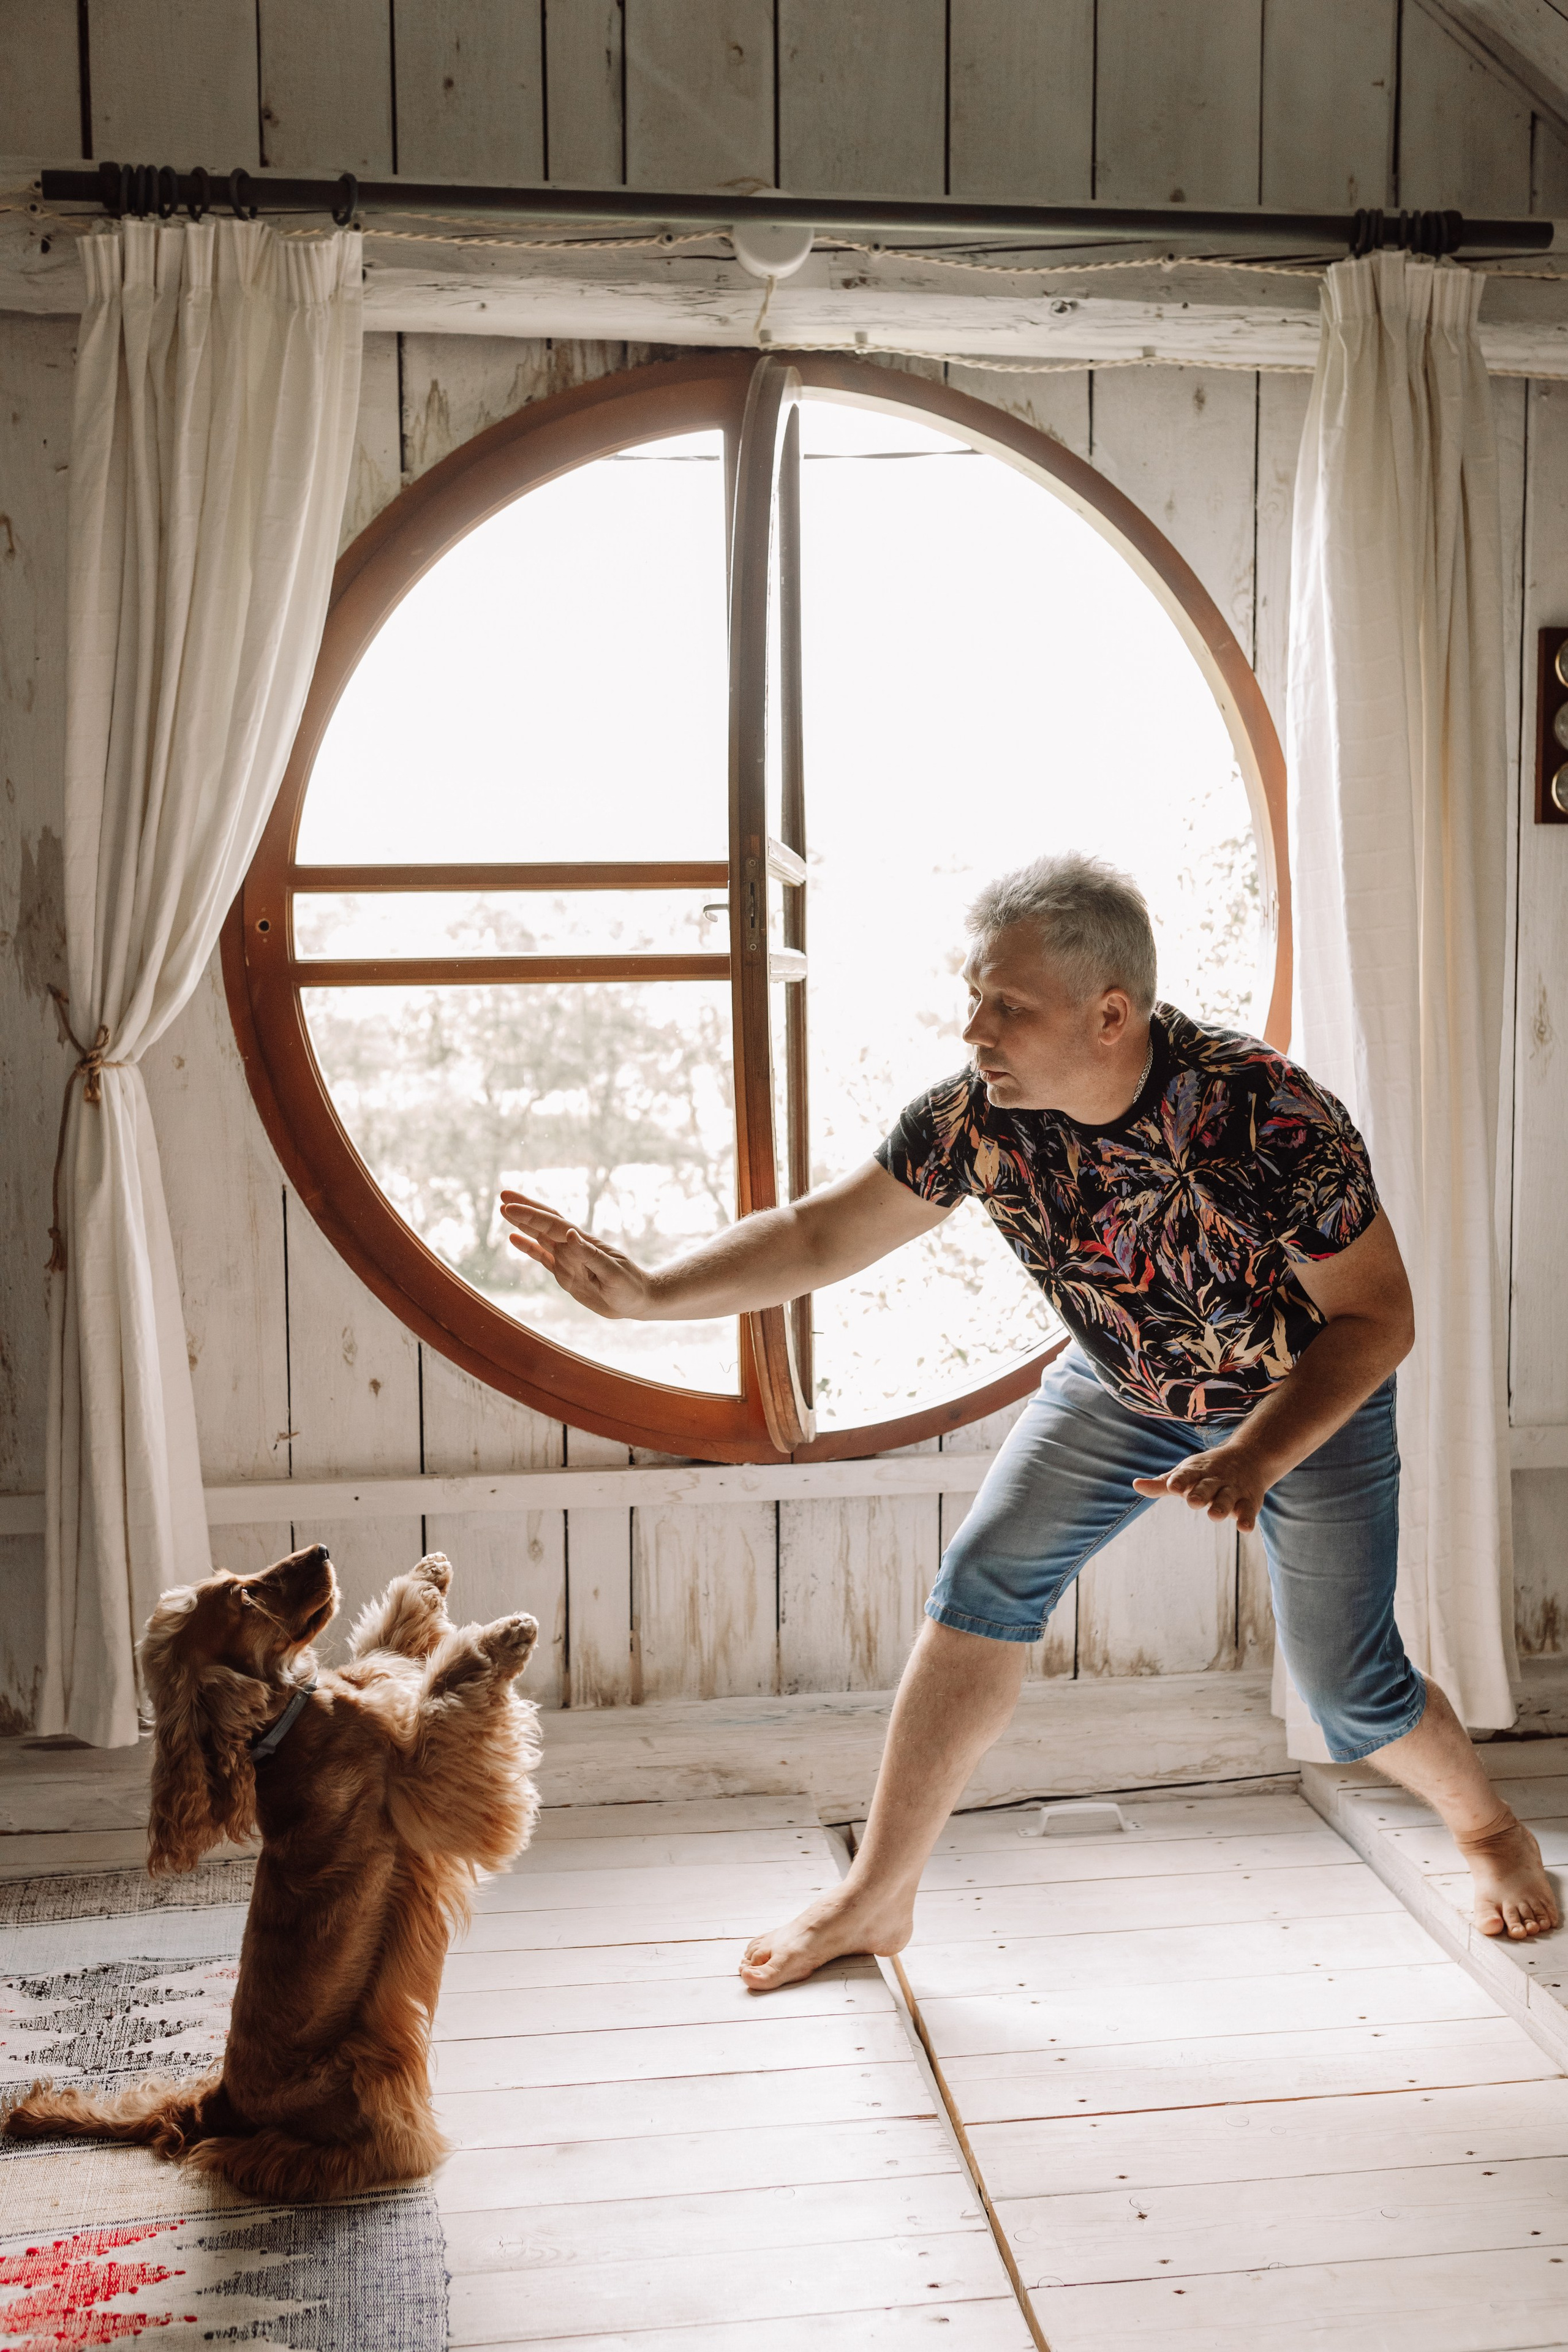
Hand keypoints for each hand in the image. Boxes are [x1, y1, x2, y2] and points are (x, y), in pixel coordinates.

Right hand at [498, 1191, 651, 1320]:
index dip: (530, 1215)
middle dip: (524, 1209)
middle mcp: (572, 1247)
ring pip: (540, 1236)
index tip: (510, 1206)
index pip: (552, 1225)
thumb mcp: (612, 1272)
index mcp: (582, 1244)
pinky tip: (514, 1238)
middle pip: (544, 1222)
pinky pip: (542, 1257)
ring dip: (523, 1223)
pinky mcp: (565, 1273)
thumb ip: (590, 1254)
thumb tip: (569, 1234)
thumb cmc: (629, 1286)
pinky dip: (528, 1247)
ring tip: (504, 1210)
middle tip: (503, 1195)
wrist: (638, 1300)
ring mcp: (567, 1259)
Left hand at [1133, 1440, 1272, 1531]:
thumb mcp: (1186, 1472)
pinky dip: (1246, 1518)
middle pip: (1207, 1487)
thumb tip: (1135, 1485)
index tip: (1173, 1487)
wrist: (1250, 1457)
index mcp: (1197, 1472)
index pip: (1187, 1475)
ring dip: (1221, 1506)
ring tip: (1214, 1515)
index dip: (1180, 1481)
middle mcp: (1215, 1480)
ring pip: (1227, 1498)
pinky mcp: (1249, 1501)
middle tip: (1192, 1502)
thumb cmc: (1207, 1470)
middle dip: (1200, 1494)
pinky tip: (1243, 1527)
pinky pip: (1248, 1510)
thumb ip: (1162, 1483)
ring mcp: (1233, 1490)